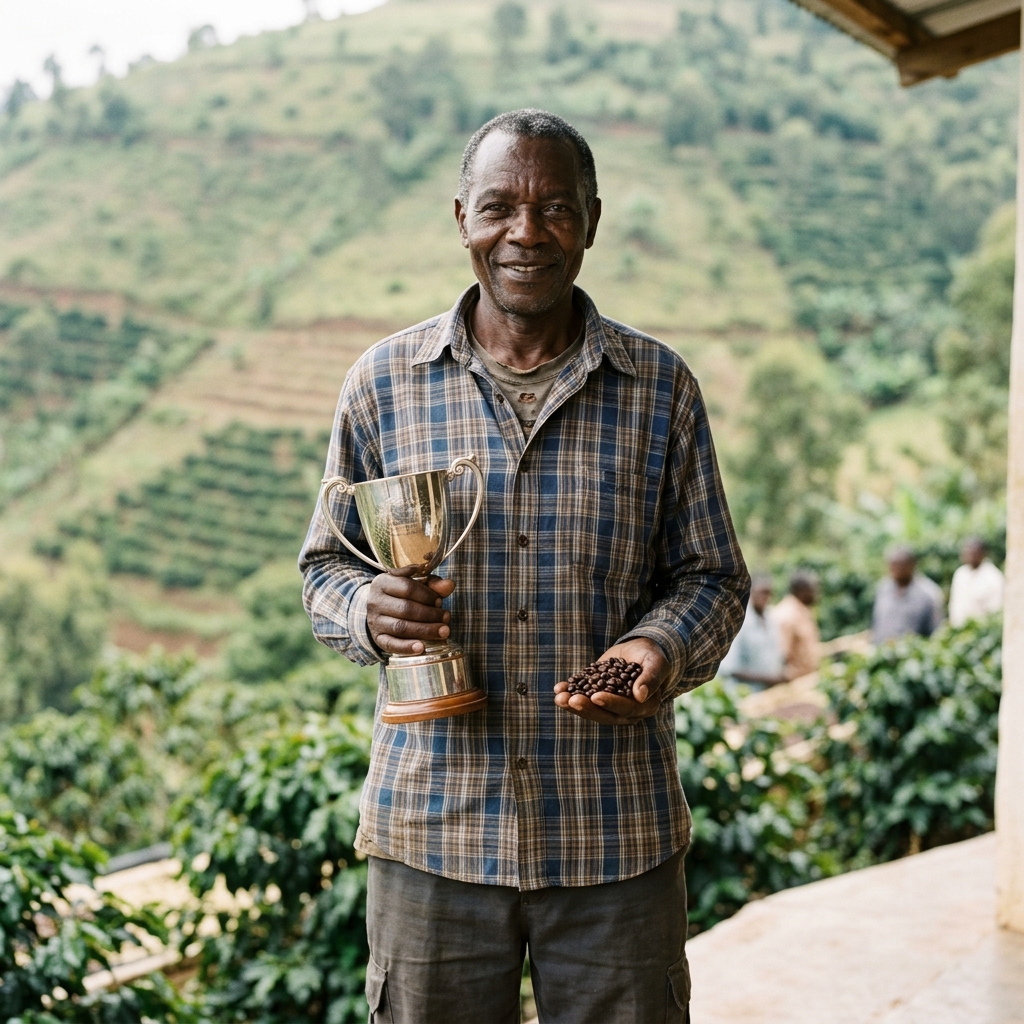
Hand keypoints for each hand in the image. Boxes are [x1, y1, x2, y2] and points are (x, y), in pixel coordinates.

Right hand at [365, 569, 455, 655]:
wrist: (380, 609)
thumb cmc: (402, 594)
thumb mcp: (415, 584)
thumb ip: (433, 584)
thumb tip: (450, 585)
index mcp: (383, 582)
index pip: (407, 587)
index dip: (427, 595)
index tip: (440, 602)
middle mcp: (375, 601)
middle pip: (405, 608)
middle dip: (430, 614)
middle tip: (446, 618)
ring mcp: (374, 620)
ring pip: (400, 627)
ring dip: (424, 630)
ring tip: (443, 631)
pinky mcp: (377, 637)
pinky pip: (390, 644)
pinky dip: (406, 647)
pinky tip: (422, 647)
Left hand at [553, 638, 669, 725]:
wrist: (639, 650)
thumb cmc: (651, 655)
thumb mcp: (656, 662)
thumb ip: (651, 677)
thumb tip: (641, 695)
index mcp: (645, 706)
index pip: (627, 708)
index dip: (611, 703)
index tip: (595, 696)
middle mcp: (627, 711)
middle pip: (606, 714)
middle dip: (587, 708)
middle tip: (571, 700)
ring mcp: (610, 706)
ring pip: (592, 710)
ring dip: (573, 705)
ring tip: (559, 697)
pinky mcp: (597, 697)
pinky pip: (583, 699)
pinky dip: (570, 693)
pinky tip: (559, 688)